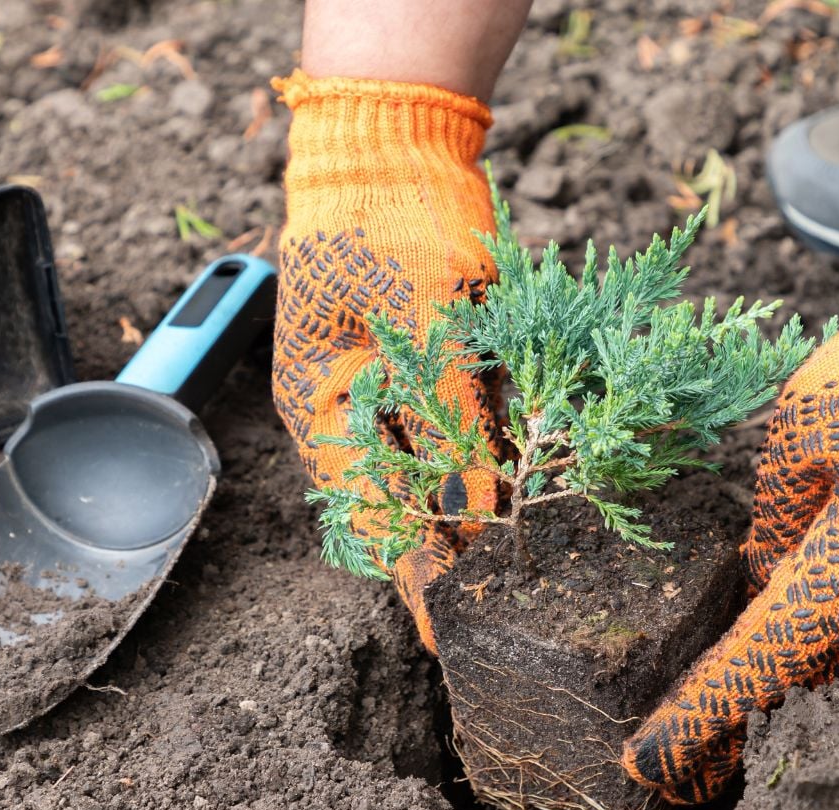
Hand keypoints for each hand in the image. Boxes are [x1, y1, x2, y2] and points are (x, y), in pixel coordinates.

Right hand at [271, 70, 504, 652]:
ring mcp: (386, 387)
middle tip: (491, 615)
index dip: (412, 580)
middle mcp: (350, 409)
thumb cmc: (390, 224)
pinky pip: (452, 430)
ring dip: (466, 517)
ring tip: (507, 575)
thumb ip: (454, 418)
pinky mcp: (425, 364)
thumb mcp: (426, 324)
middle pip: (399, 504)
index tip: (447, 636)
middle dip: (444, 560)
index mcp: (324, 407)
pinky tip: (514, 495)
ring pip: (429, 473)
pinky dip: (480, 462)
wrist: (394, 143)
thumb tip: (480, 510)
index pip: (369, 515)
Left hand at [622, 236, 838, 802]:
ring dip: (828, 630)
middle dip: (756, 686)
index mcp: (833, 593)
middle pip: (807, 670)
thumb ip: (774, 511)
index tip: (647, 768)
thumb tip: (771, 560)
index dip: (689, 726)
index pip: (745, 678)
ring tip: (796, 596)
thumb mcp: (801, 430)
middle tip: (703, 717)